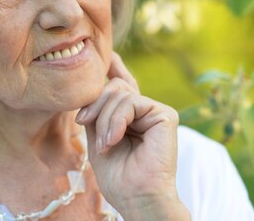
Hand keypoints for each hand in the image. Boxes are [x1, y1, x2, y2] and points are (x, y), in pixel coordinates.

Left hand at [75, 53, 189, 220]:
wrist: (136, 197)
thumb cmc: (118, 176)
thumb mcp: (98, 136)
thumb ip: (98, 110)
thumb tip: (100, 82)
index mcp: (131, 117)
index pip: (124, 86)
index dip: (116, 68)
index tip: (109, 55)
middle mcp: (146, 111)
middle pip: (113, 87)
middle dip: (95, 106)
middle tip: (88, 128)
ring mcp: (157, 112)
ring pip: (119, 92)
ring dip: (104, 119)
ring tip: (105, 144)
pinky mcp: (166, 115)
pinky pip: (132, 102)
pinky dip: (116, 120)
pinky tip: (114, 139)